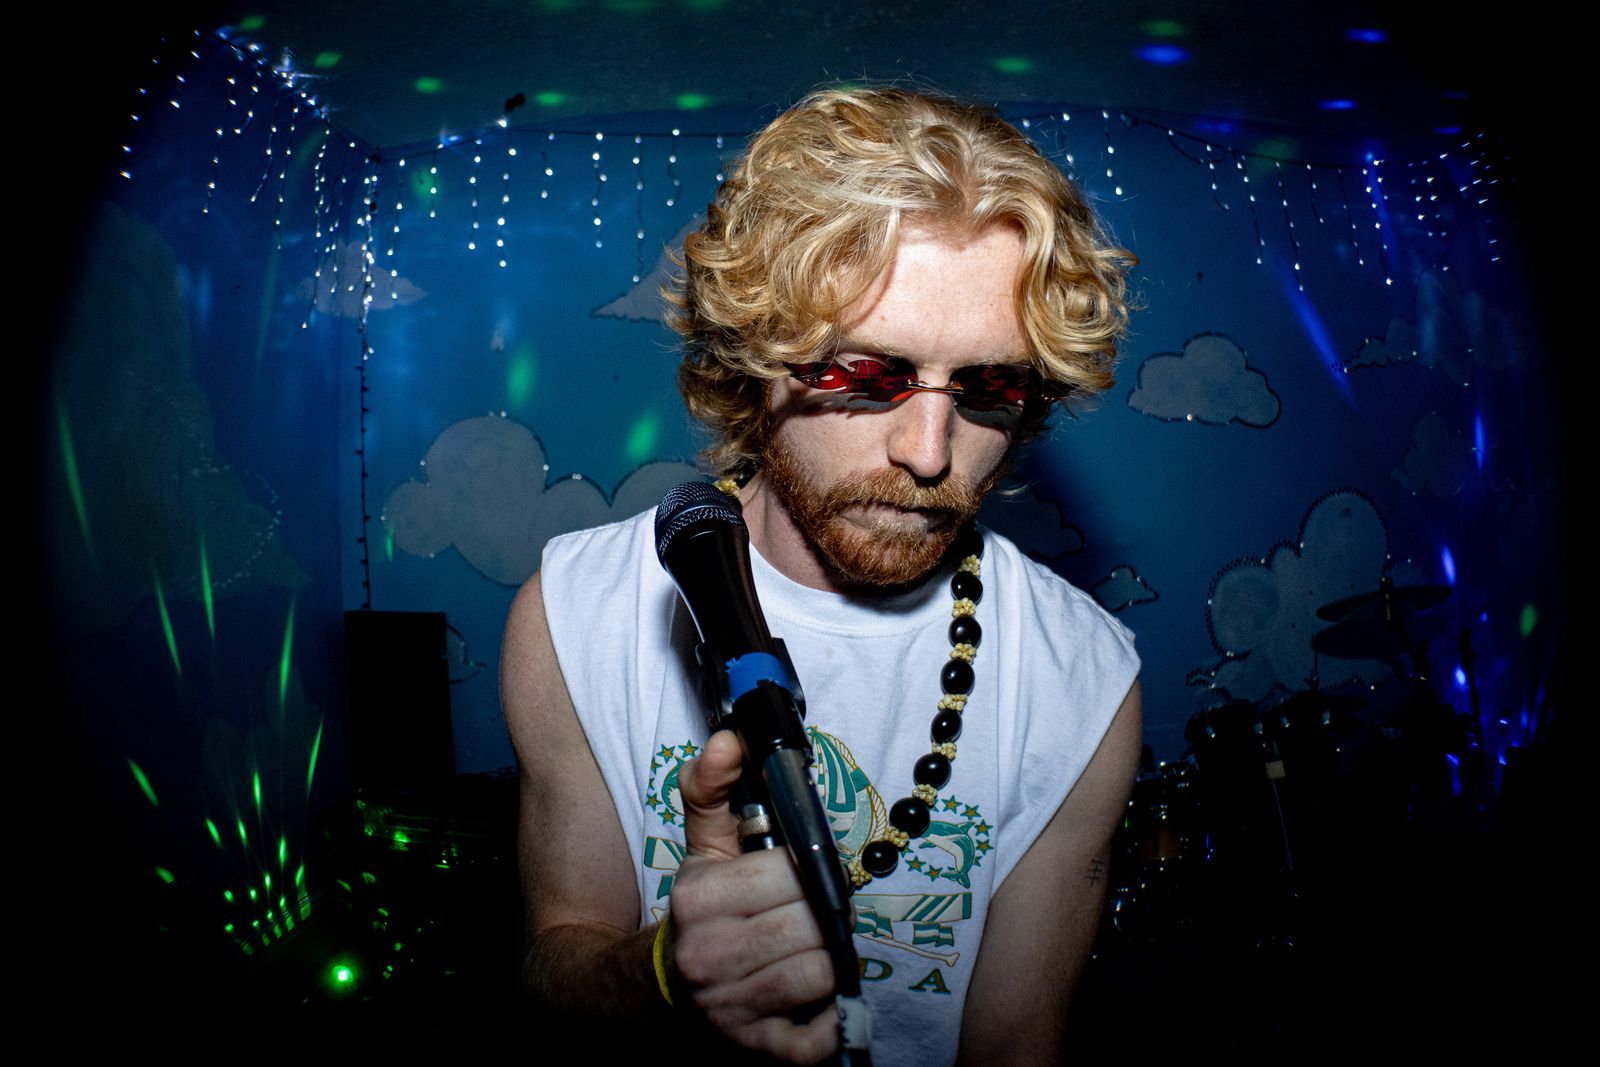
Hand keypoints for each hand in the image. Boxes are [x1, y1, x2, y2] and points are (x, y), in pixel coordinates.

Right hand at [665, 730, 840, 1062]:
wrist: (657, 991)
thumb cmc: (698, 911)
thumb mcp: (701, 848)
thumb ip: (711, 788)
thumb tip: (730, 739)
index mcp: (700, 899)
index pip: (790, 875)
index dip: (813, 871)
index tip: (811, 875)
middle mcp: (709, 955)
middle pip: (811, 925)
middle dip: (827, 915)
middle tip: (822, 913)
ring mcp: (730, 1008)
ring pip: (819, 973)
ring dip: (829, 960)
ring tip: (813, 949)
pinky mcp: (753, 1049)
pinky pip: (816, 1038)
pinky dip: (830, 1020)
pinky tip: (818, 999)